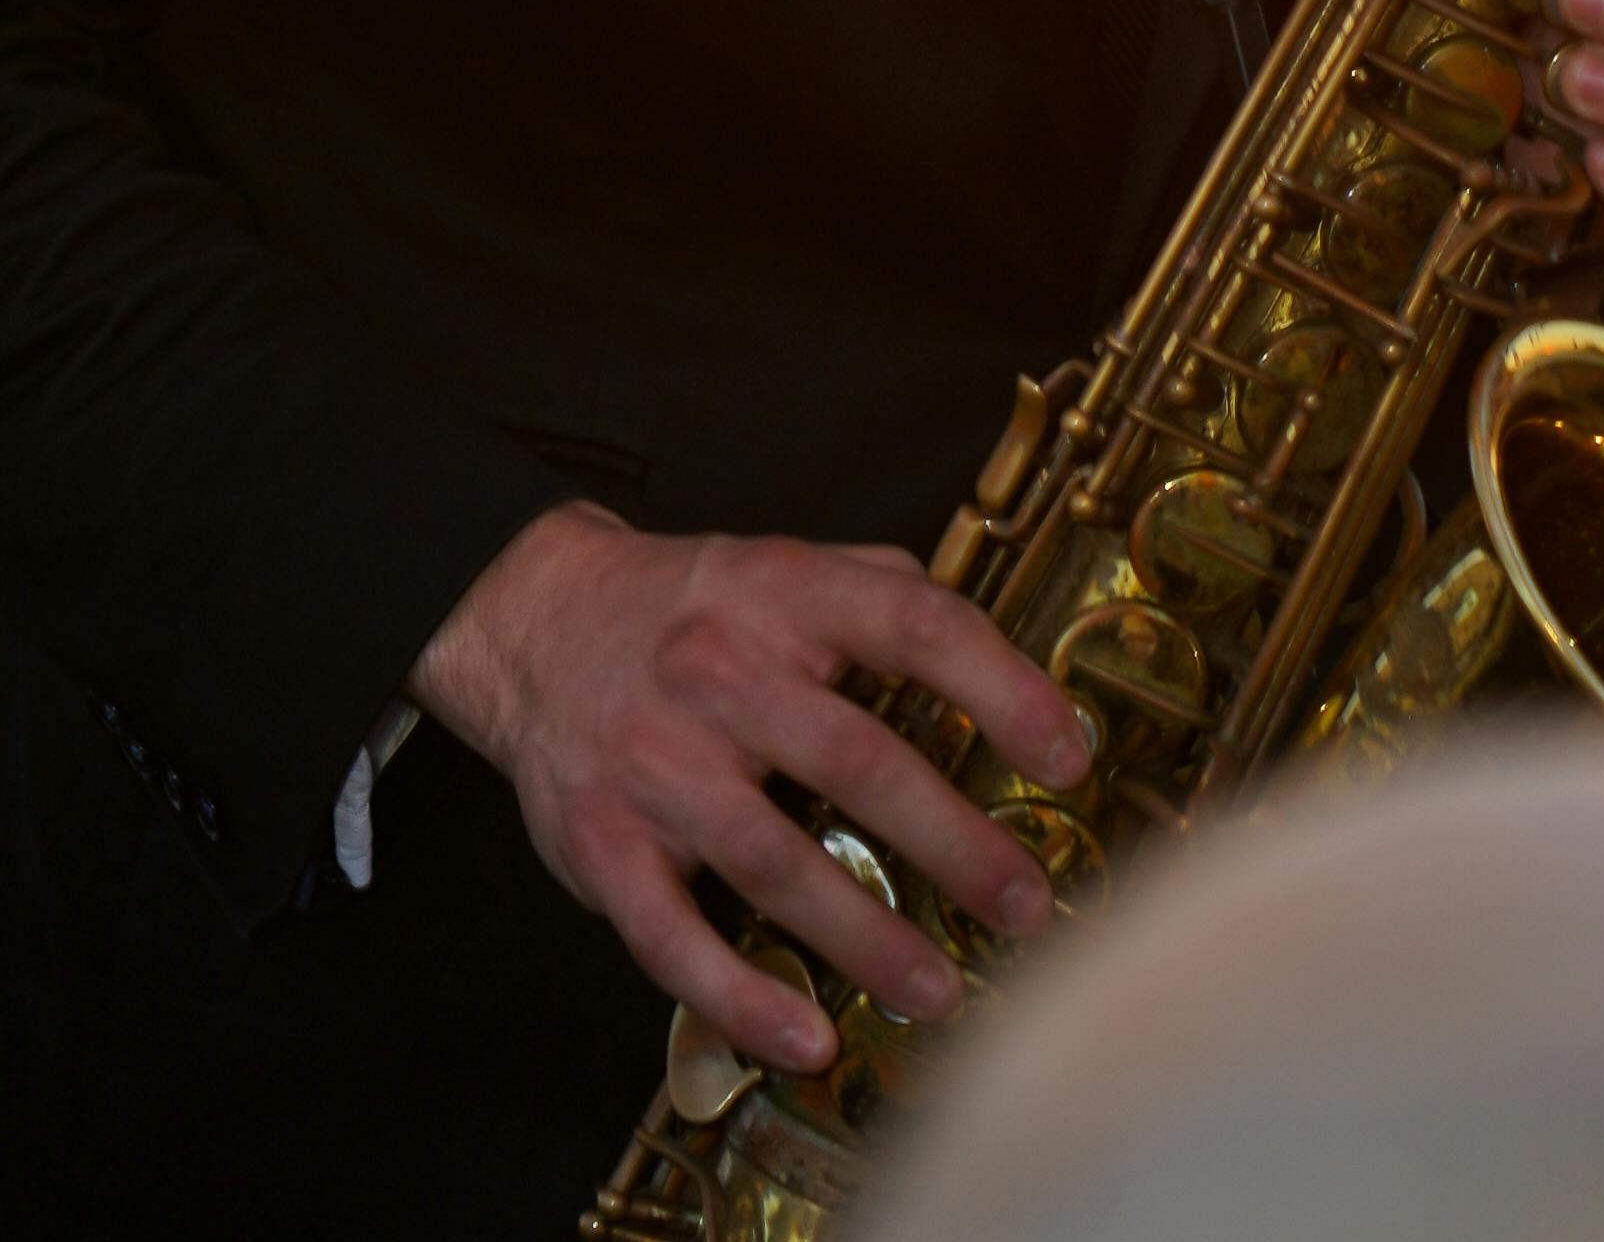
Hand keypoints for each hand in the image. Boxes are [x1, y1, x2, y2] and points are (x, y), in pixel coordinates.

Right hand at [409, 501, 1093, 1082]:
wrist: (534, 620)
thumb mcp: (785, 564)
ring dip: (864, 937)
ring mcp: (657, 763)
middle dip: (953, 842)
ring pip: (773, 861)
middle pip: (854, 760)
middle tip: (1026, 903)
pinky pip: (672, 937)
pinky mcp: (604, 845)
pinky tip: (807, 1039)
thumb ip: (883, 596)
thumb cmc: (690, 606)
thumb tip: (1002, 663)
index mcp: (782, 591)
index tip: (1069, 755)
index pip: (912, 623)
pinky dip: (740, 998)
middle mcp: (720, 673)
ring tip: (941, 990)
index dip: (1000, 687)